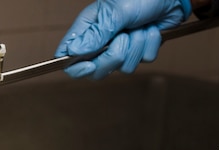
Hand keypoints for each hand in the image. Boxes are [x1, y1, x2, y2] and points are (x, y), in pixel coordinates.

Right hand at [56, 0, 190, 78]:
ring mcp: (119, 48)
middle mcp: (100, 42)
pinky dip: (149, 46)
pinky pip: (141, 62)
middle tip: (124, 37)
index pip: (68, 56)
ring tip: (140, 27)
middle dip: (114, 56)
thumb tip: (74, 52)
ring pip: (122, 67)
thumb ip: (96, 34)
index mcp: (87, 29)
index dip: (76, 67)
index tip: (89, 65)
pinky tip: (150, 30)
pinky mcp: (136, 52)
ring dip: (136, 47)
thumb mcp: (115, 12)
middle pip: (96, 69)